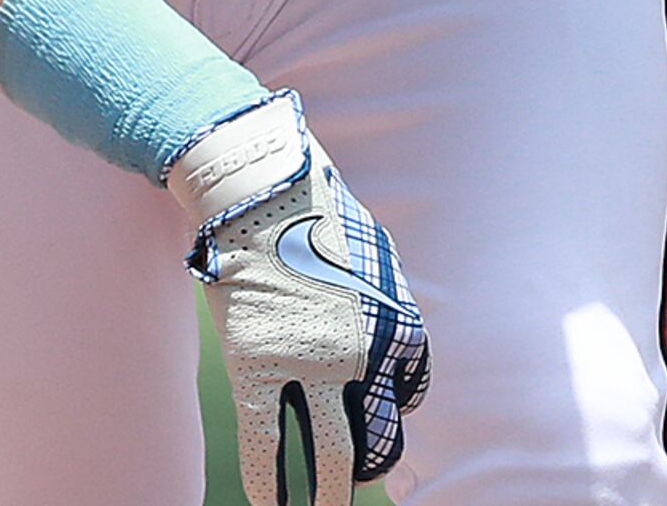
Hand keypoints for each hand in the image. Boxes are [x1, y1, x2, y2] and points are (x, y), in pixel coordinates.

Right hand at [169, 94, 429, 505]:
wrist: (262, 192)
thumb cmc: (318, 217)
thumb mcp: (375, 259)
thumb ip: (383, 305)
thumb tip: (387, 339)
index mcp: (399, 327)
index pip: (409, 394)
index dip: (393, 412)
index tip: (375, 418)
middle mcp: (364, 356)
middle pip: (377, 438)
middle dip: (369, 468)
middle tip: (355, 484)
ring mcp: (310, 367)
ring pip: (327, 455)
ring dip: (326, 495)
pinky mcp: (257, 370)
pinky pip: (266, 446)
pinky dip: (270, 483)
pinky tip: (271, 505)